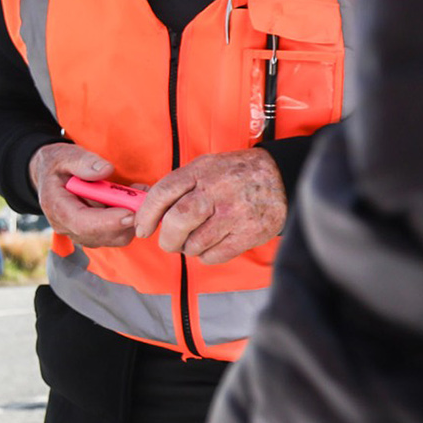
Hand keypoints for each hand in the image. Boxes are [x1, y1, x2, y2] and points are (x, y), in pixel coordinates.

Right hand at [30, 143, 138, 247]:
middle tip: (142, 195)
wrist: (51, 176)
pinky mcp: (93, 234)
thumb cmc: (58, 165)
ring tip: (137, 193)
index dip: (107, 221)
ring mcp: (79, 233)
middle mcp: (66, 226)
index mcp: (56, 206)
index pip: (81, 223)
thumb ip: (83, 161)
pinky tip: (131, 200)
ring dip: (130, 218)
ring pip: (112, 237)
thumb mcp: (66, 155)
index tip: (130, 213)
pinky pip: (116, 234)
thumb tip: (106, 170)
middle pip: (101, 234)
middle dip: (126, 219)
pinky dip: (129, 220)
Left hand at [132, 149, 285, 262]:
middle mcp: (217, 191)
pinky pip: (215, 255)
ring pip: (195, 243)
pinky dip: (207, 255)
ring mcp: (235, 213)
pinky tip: (213, 244)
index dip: (147, 214)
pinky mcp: (250, 233)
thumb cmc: (232, 174)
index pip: (163, 193)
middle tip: (169, 242)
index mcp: (201, 172)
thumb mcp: (204, 167)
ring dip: (189, 248)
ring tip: (196, 239)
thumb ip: (178, 185)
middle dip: (167, 238)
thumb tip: (146, 211)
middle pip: (177, 221)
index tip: (142, 229)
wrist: (280, 176)